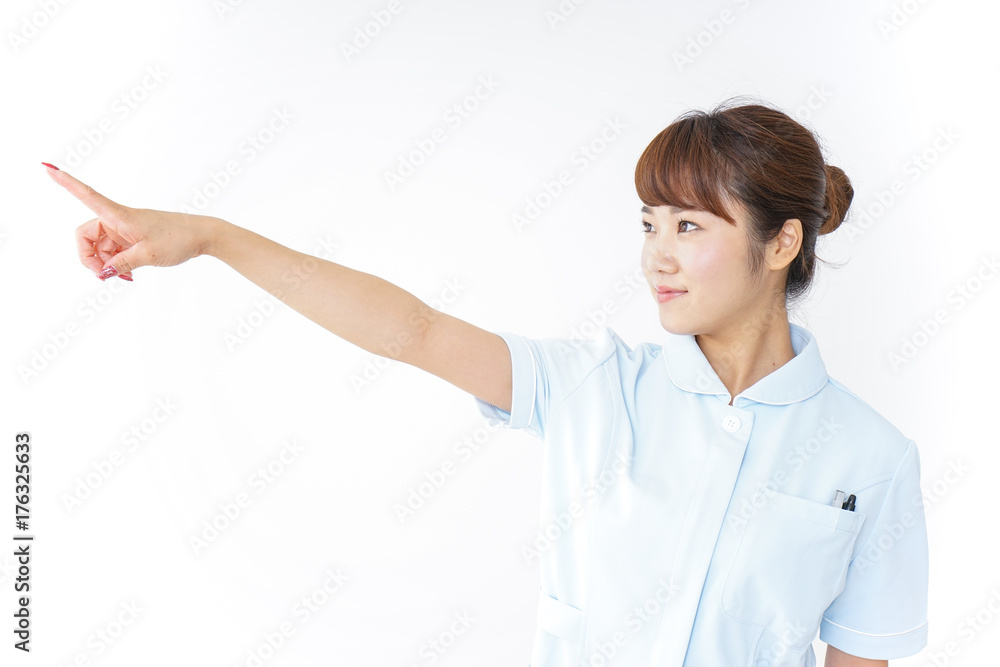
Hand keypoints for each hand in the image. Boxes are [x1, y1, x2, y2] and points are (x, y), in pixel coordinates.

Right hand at [43, 164, 221, 280]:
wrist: (202, 236)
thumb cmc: (178, 239)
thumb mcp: (148, 255)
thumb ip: (121, 264)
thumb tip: (102, 272)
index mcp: (119, 215)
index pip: (87, 195)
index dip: (66, 182)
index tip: (47, 166)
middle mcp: (117, 219)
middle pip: (86, 236)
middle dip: (89, 258)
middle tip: (104, 276)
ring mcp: (124, 230)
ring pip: (99, 248)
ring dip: (106, 264)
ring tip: (125, 276)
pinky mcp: (131, 239)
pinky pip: (113, 253)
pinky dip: (116, 264)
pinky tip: (128, 275)